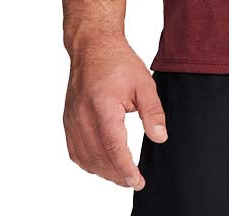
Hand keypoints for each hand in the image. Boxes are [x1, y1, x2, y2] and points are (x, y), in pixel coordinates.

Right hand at [63, 38, 167, 189]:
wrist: (93, 48)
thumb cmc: (118, 62)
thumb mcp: (144, 83)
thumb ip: (153, 112)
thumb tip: (160, 137)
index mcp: (102, 105)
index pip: (113, 147)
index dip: (126, 168)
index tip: (138, 181)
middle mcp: (82, 116)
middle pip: (98, 157)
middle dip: (117, 175)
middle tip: (134, 181)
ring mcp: (72, 120)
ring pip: (85, 158)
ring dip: (103, 171)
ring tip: (121, 175)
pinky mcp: (68, 121)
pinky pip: (75, 151)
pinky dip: (88, 162)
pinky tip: (102, 164)